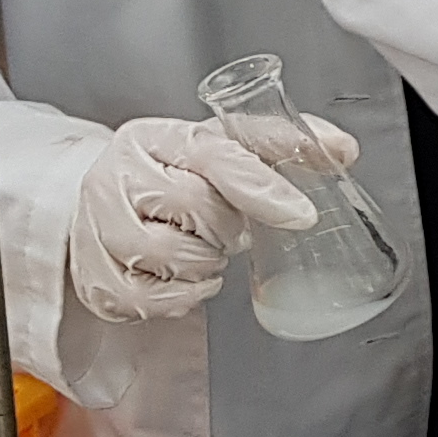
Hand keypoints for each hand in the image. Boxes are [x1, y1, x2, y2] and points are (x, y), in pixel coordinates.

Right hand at [67, 117, 330, 324]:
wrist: (105, 203)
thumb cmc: (172, 174)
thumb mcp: (223, 145)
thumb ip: (284, 143)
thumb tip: (344, 149)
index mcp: (156, 136)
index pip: (214, 155)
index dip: (262, 187)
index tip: (302, 215)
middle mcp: (118, 175)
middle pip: (195, 206)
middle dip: (226, 227)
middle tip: (228, 228)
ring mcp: (97, 227)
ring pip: (169, 255)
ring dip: (203, 262)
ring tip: (203, 249)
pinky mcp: (93, 276)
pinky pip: (147, 300)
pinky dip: (179, 296)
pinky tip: (184, 278)